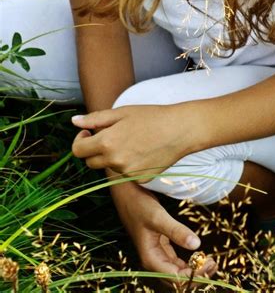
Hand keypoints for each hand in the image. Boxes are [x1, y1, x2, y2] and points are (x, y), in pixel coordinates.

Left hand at [71, 104, 194, 180]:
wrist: (180, 130)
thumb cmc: (152, 117)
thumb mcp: (122, 112)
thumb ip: (95, 119)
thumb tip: (74, 122)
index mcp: (107, 142)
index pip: (78, 151)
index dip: (80, 140)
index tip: (88, 132)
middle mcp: (115, 161)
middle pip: (91, 162)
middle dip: (95, 150)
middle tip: (111, 135)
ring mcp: (127, 173)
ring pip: (110, 167)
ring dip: (114, 156)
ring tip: (134, 140)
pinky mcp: (140, 180)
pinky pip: (126, 174)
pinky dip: (130, 164)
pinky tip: (144, 151)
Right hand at [109, 179, 216, 279]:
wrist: (126, 194)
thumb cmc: (138, 204)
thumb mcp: (158, 217)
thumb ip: (176, 231)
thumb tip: (196, 245)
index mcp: (151, 259)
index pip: (176, 278)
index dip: (194, 275)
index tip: (210, 263)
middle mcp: (154, 261)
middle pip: (177, 279)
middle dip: (196, 276)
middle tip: (215, 265)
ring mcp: (157, 254)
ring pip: (178, 271)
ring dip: (194, 270)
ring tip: (212, 262)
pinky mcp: (160, 246)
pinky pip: (176, 262)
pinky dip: (188, 262)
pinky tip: (199, 257)